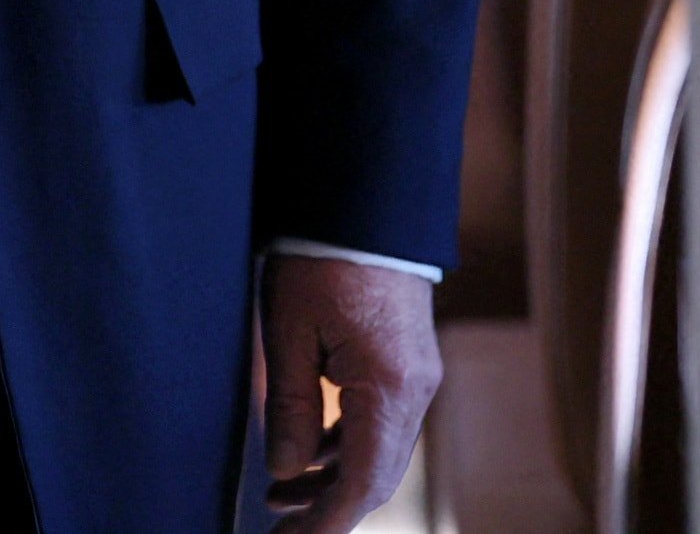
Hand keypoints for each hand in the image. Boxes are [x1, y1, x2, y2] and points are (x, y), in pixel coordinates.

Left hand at [259, 254, 441, 529]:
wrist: (366, 199)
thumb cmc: (320, 255)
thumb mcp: (288, 330)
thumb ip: (291, 407)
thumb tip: (288, 472)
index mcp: (387, 387)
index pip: (363, 483)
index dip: (326, 522)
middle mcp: (415, 389)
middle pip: (379, 475)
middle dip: (330, 509)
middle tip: (280, 530)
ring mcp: (418, 374)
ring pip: (382, 451)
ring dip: (336, 478)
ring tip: (282, 496)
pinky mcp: (409, 360)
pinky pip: (383, 421)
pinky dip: (349, 445)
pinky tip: (311, 452)